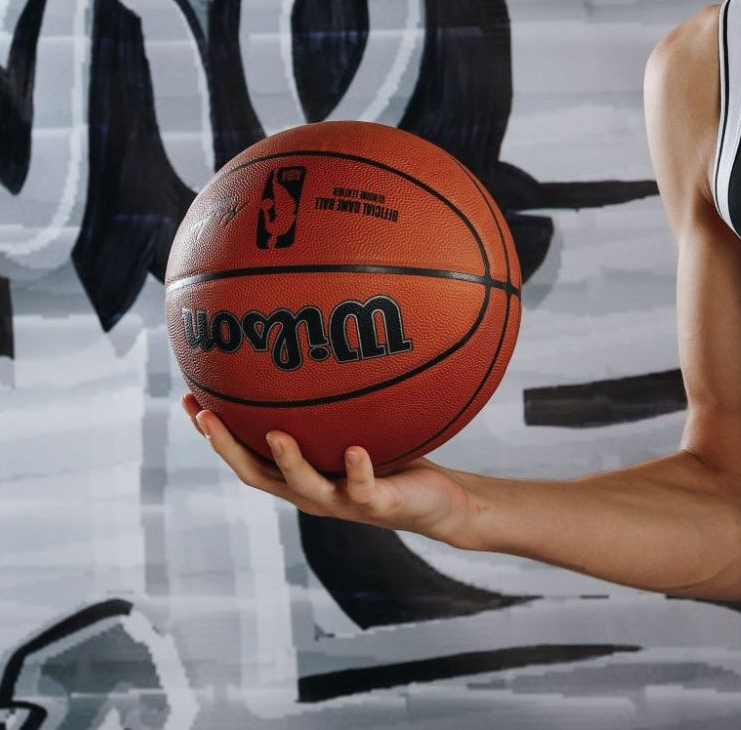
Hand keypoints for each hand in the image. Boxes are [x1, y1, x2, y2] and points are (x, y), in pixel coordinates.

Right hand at [182, 393, 479, 545]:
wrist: (440, 503)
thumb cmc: (395, 460)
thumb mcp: (357, 427)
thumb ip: (334, 404)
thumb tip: (320, 346)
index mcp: (300, 475)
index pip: (246, 456)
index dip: (214, 434)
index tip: (189, 400)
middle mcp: (313, 493)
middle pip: (257, 475)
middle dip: (229, 447)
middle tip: (206, 415)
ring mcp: (343, 501)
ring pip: (305, 486)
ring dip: (289, 460)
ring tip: (276, 434)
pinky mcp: (378, 504)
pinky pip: (364, 487)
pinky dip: (358, 469)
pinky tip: (356, 450)